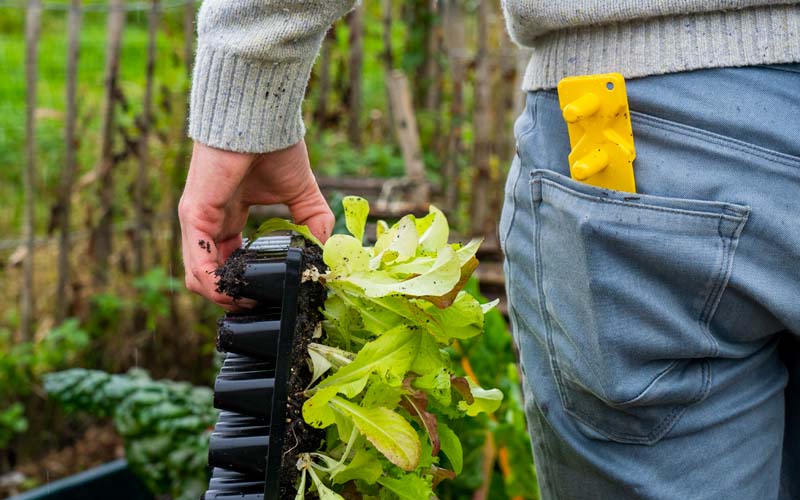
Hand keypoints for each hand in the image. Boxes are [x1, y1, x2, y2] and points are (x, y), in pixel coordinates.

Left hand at [179, 140, 332, 309]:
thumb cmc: (275, 147)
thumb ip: (314, 222)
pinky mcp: (194, 214)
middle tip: (258, 310)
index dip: (242, 284)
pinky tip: (235, 293)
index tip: (265, 297)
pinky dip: (216, 285)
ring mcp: (197, 220)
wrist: (260, 118)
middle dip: (232, 298)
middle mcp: (208, 222)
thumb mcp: (302, 194)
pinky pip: (198, 262)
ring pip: (198, 277)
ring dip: (223, 298)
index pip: (225, 262)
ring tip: (249, 305)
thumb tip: (327, 253)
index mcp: (228, 217)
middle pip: (209, 276)